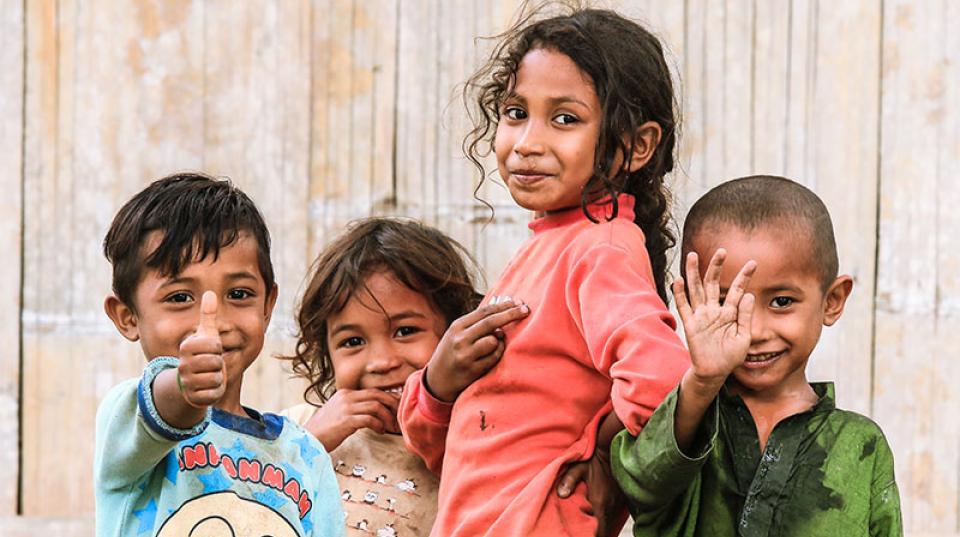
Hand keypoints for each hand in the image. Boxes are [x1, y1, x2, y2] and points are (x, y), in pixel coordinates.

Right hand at [177, 291, 226, 407]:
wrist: (190, 381)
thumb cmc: (202, 354)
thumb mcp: (205, 334)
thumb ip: (208, 315)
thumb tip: (210, 293)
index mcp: (187, 347)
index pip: (215, 345)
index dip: (218, 347)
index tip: (211, 349)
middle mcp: (184, 365)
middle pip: (216, 362)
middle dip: (219, 364)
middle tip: (211, 364)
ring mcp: (188, 382)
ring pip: (216, 378)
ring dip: (218, 377)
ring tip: (209, 375)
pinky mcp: (194, 398)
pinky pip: (214, 393)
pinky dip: (215, 391)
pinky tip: (208, 387)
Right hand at [304, 389, 399, 450]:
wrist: (307, 438)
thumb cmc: (324, 430)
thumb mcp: (339, 413)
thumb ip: (354, 409)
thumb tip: (374, 412)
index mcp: (345, 393)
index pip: (373, 391)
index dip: (389, 399)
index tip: (397, 408)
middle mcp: (346, 397)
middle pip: (378, 395)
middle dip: (392, 405)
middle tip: (399, 417)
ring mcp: (346, 408)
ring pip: (376, 406)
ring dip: (387, 418)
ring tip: (391, 427)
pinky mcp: (345, 420)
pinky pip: (369, 419)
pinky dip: (379, 425)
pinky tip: (381, 432)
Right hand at [425, 298, 529, 401]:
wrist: (437, 380)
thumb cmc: (453, 352)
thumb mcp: (458, 334)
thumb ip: (478, 323)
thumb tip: (504, 307)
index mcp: (457, 326)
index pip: (485, 311)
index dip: (504, 305)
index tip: (519, 302)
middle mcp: (460, 339)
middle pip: (491, 322)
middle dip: (511, 314)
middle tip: (526, 310)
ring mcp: (465, 355)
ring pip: (494, 341)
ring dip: (500, 341)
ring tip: (494, 345)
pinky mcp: (472, 370)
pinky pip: (494, 357)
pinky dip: (497, 354)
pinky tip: (491, 356)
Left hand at [556, 448, 624, 536]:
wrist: (611, 449)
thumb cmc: (593, 459)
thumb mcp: (578, 467)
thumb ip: (569, 481)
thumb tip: (561, 494)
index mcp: (599, 502)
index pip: (599, 530)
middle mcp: (610, 506)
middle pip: (604, 530)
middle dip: (596, 534)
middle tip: (583, 534)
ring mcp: (617, 504)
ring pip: (609, 523)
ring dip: (601, 527)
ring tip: (589, 531)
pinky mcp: (621, 500)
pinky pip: (613, 515)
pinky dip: (605, 520)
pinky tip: (597, 520)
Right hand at [673, 250, 755, 387]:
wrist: (715, 372)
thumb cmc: (730, 356)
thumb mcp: (744, 337)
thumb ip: (745, 316)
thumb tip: (748, 294)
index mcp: (730, 313)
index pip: (736, 290)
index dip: (744, 276)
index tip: (753, 263)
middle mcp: (714, 310)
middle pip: (713, 283)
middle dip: (716, 267)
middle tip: (722, 251)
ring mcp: (701, 316)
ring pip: (696, 289)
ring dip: (693, 273)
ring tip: (692, 256)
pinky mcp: (690, 325)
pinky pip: (684, 307)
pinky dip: (680, 294)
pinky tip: (678, 281)